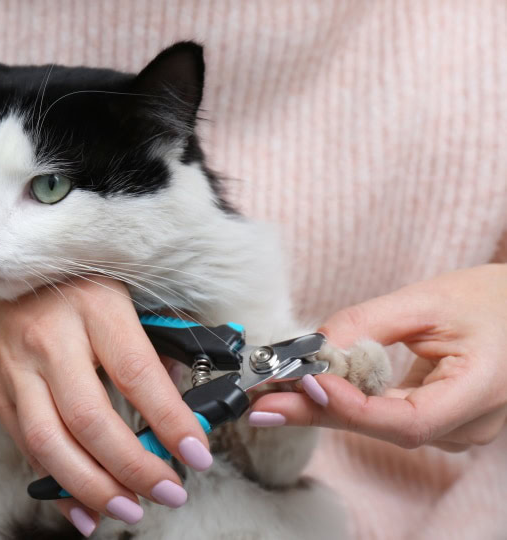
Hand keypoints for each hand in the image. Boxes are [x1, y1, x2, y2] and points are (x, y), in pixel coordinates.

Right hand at [0, 266, 210, 535]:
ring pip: (51, 443)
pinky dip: (57, 487)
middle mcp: (52, 339)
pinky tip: (85, 509)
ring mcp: (18, 370)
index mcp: (93, 307)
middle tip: (170, 492)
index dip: (169, 419)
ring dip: (93, 488)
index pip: (136, 372)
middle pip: (90, 419)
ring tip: (130, 509)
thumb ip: (149, 340)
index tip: (197, 453)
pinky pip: (27, 450)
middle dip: (133, 468)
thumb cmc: (61, 289)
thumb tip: (181, 399)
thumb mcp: (113, 294)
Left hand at [250, 264, 506, 451]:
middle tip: (261, 402)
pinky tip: (305, 391)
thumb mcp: (424, 301)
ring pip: (378, 426)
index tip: (304, 384)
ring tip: (273, 394)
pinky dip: (343, 401)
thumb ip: (365, 323)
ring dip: (324, 407)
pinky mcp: (435, 422)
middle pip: (383, 428)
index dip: (351, 408)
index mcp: (480, 391)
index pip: (408, 421)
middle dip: (317, 411)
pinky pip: (382, 417)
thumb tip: (310, 349)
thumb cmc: (484, 299)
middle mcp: (469, 425)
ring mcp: (454, 430)